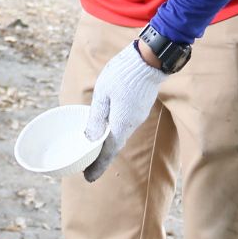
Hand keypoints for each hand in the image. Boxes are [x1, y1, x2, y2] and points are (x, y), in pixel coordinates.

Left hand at [83, 41, 166, 181]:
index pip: (108, 151)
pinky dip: (114, 131)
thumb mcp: (102, 95)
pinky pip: (125, 125)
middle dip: (102, 157)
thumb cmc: (122, 74)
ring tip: (94, 150)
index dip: (98, 166)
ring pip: (120, 135)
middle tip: (88, 166)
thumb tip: (89, 139)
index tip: (88, 178)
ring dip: (108, 144)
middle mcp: (132, 123)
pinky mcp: (140, 108)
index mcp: (121, 123)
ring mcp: (138, 115)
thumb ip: (96, 117)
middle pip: (115, 145)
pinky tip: (106, 129)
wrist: (149, 60)